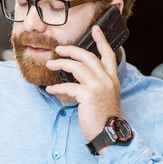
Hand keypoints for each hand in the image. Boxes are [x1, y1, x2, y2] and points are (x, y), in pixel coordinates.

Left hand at [44, 25, 121, 146]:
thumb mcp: (106, 97)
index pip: (108, 55)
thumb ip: (97, 84)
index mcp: (112, 79)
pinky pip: (69, 86)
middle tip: (59, 49)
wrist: (110, 134)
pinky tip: (50, 89)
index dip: (101, 41)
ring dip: (61, 64)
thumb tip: (80, 76)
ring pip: (77, 67)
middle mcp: (107, 80)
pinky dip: (57, 87)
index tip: (95, 29)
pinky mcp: (88, 95)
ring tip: (50, 65)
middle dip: (71, 50)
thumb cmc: (105, 118)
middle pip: (88, 56)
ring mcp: (98, 86)